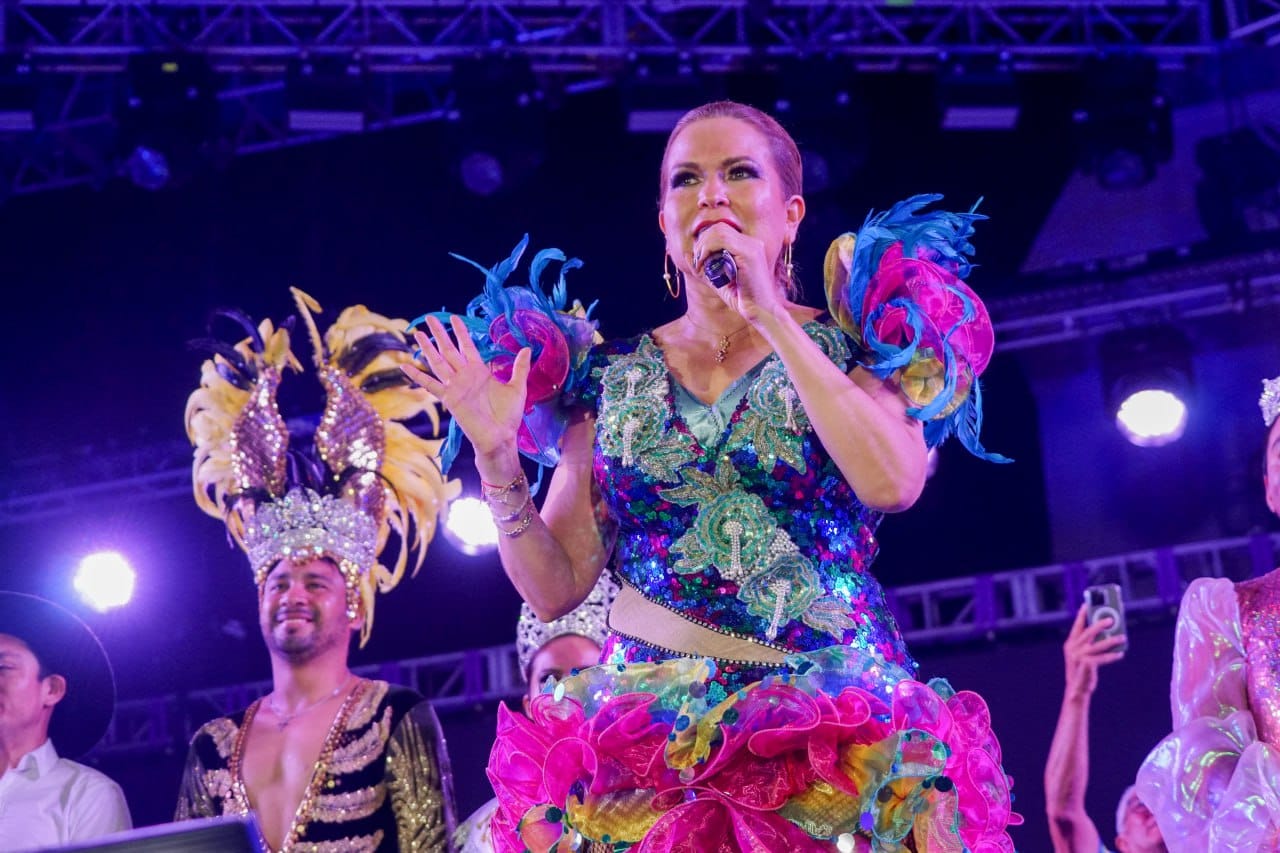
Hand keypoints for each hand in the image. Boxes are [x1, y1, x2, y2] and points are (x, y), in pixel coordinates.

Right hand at [400, 314, 530, 462]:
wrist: (501, 437)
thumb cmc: (509, 415)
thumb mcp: (517, 387)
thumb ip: (519, 368)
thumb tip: (528, 349)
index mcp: (479, 371)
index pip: (467, 346)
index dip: (460, 332)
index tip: (453, 318)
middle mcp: (465, 376)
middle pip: (448, 349)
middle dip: (439, 333)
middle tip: (429, 317)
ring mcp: (455, 386)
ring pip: (438, 362)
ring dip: (427, 348)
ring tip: (417, 334)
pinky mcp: (449, 398)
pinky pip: (430, 385)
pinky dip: (417, 376)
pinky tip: (404, 366)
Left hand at [691, 223, 784, 324]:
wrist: (761, 311)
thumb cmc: (743, 299)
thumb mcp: (718, 282)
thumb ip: (704, 269)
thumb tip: (687, 255)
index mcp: (749, 246)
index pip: (722, 231)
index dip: (705, 240)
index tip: (698, 259)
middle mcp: (752, 243)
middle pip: (719, 227)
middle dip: (702, 241)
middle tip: (697, 260)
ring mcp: (752, 247)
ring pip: (719, 231)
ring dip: (703, 245)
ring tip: (699, 262)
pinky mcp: (749, 254)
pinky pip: (723, 241)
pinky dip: (707, 249)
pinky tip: (703, 262)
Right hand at [1063, 603, 1125, 699]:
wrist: (1076, 689)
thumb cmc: (1082, 670)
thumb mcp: (1082, 654)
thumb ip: (1090, 643)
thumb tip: (1106, 632)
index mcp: (1070, 643)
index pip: (1077, 626)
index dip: (1081, 615)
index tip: (1087, 604)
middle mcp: (1073, 648)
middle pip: (1088, 632)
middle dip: (1100, 624)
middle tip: (1111, 619)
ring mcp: (1079, 656)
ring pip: (1098, 645)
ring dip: (1111, 640)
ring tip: (1122, 637)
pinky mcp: (1086, 664)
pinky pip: (1102, 658)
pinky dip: (1112, 656)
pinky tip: (1120, 654)